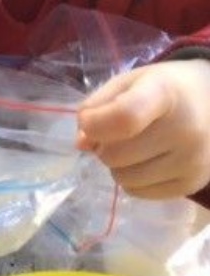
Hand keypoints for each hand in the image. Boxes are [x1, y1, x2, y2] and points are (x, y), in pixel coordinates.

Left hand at [76, 59, 209, 198]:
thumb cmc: (165, 90)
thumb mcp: (128, 83)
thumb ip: (96, 107)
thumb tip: (82, 144)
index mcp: (165, 94)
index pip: (124, 118)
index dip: (95, 125)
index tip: (89, 121)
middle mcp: (186, 130)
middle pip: (114, 155)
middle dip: (105, 146)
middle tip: (119, 134)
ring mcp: (193, 160)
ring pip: (123, 179)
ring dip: (118, 165)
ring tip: (136, 146)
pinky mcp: (193, 184)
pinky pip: (138, 192)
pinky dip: (133, 180)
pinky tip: (149, 160)